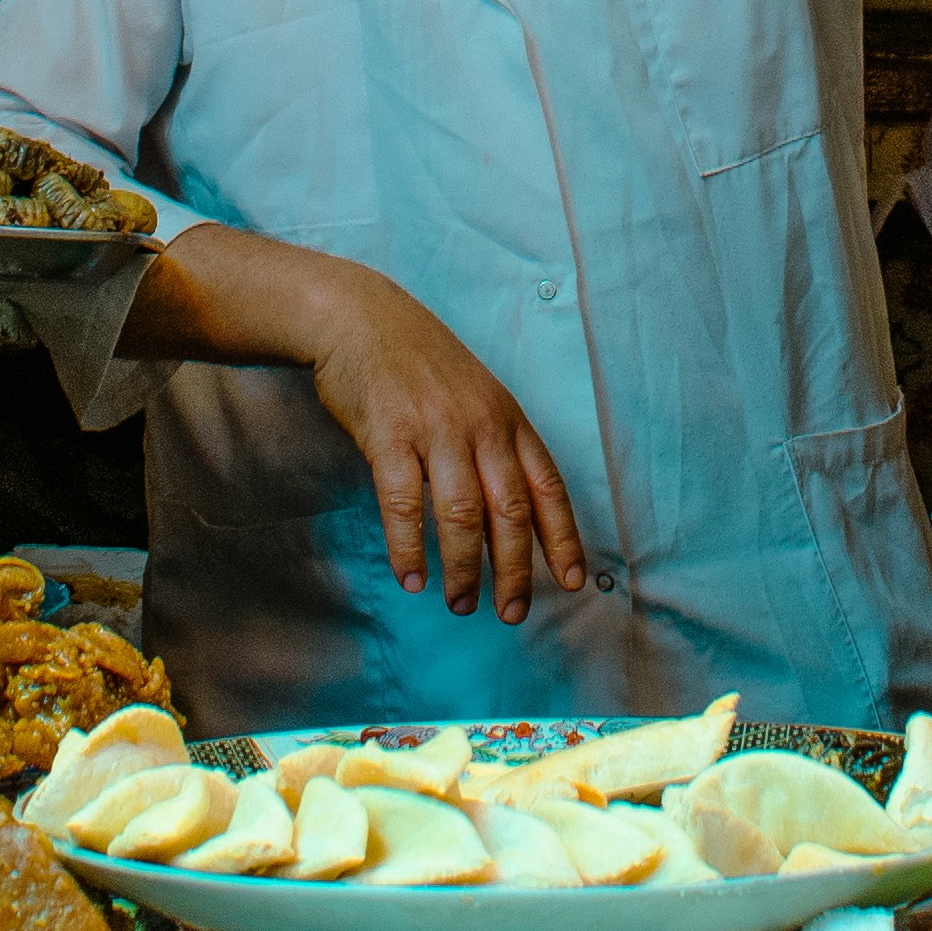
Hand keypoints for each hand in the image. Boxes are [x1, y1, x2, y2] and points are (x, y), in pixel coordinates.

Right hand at [135, 228, 599, 621]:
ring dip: (463, 567)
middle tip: (510, 613)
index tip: (571, 583)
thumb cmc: (419, 364)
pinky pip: (402, 503)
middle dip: (514, 570)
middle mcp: (480, 425)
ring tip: (460, 603)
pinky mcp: (388, 434)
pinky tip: (411, 578)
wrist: (360, 317)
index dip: (562, 539)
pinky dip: (408, 548)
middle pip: (510, 510)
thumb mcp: (474, 398)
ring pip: (461, 514)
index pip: (548, 487)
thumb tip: (510, 517)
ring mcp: (435, 428)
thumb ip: (494, 448)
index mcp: (508, 419)